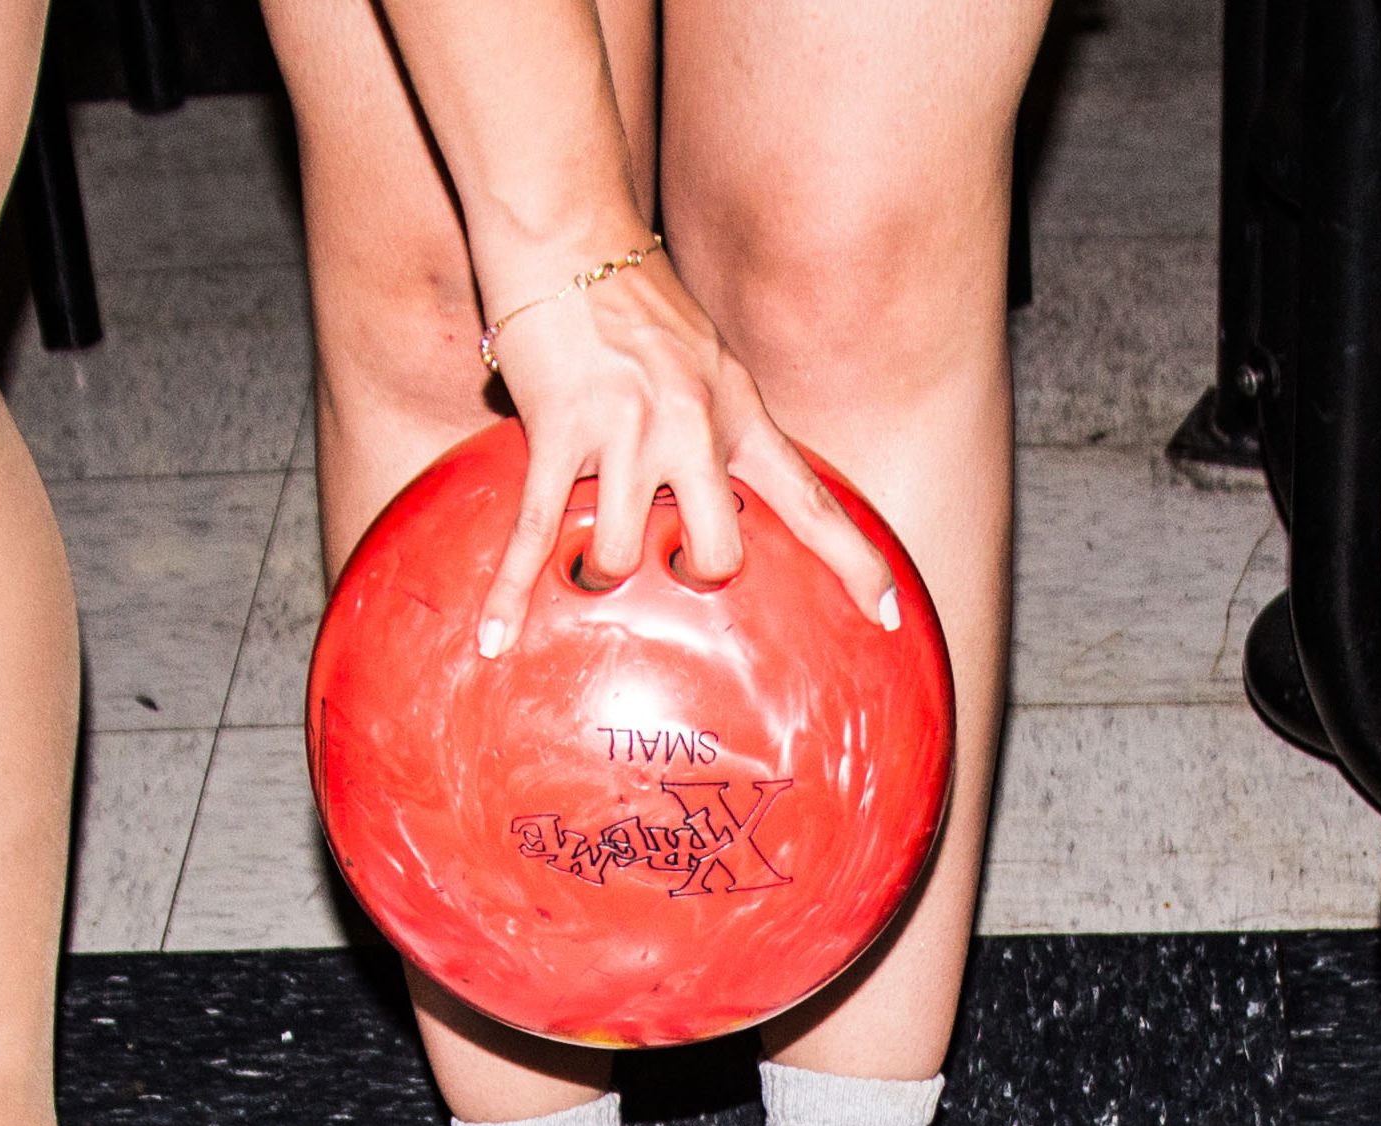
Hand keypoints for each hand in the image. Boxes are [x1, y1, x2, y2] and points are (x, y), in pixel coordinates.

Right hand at [475, 245, 901, 656]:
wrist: (570, 233)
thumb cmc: (634, 298)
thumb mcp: (707, 360)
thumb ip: (717, 423)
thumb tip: (710, 485)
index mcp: (739, 413)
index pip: (809, 501)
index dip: (854, 563)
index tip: (887, 614)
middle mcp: (693, 430)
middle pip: (717, 555)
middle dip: (695, 576)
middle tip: (672, 566)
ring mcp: (625, 435)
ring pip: (625, 556)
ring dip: (605, 571)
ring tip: (589, 561)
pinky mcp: (559, 434)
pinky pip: (535, 534)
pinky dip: (510, 592)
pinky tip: (493, 638)